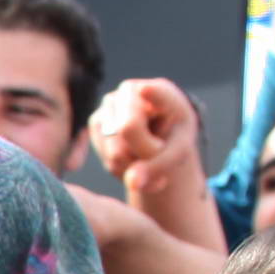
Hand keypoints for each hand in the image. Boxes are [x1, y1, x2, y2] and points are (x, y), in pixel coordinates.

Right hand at [87, 77, 201, 198]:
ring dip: (135, 166)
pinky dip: (123, 169)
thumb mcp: (179, 151)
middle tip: (159, 154)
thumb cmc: (174, 139)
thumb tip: (132, 183)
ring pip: (116, 151)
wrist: (158, 138)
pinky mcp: (95, 123)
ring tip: (148, 160)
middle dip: (145, 154)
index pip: (154, 93)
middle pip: (129, 130)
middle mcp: (129, 92)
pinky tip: (132, 160)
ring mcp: (108, 105)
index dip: (150, 93)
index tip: (147, 90)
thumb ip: (160, 165)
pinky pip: (107, 159)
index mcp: (161, 91)